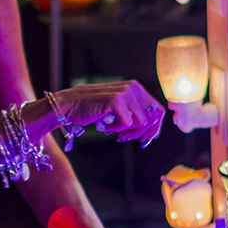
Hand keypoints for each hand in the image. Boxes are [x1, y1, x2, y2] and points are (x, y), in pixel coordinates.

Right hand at [50, 81, 164, 144]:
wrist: (70, 106)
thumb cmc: (93, 109)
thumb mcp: (119, 108)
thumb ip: (135, 114)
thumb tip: (153, 130)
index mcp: (136, 88)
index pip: (158, 110)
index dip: (154, 128)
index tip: (144, 140)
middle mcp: (133, 87)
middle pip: (153, 118)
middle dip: (141, 134)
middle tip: (123, 138)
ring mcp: (126, 92)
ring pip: (141, 123)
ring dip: (125, 131)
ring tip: (110, 128)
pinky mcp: (117, 100)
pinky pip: (127, 124)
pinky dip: (116, 129)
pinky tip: (104, 124)